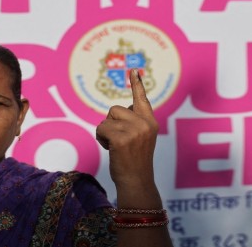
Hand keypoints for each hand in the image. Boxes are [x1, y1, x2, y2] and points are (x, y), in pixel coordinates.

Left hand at [95, 68, 158, 188]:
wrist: (136, 182)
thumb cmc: (134, 161)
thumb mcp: (140, 138)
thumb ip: (134, 123)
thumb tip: (120, 111)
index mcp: (150, 122)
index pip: (141, 99)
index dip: (136, 84)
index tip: (133, 70)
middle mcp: (144, 123)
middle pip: (115, 110)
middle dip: (111, 124)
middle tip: (120, 142)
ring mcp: (134, 130)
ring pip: (107, 120)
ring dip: (106, 132)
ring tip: (116, 147)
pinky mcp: (121, 138)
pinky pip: (101, 129)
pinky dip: (101, 139)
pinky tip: (111, 149)